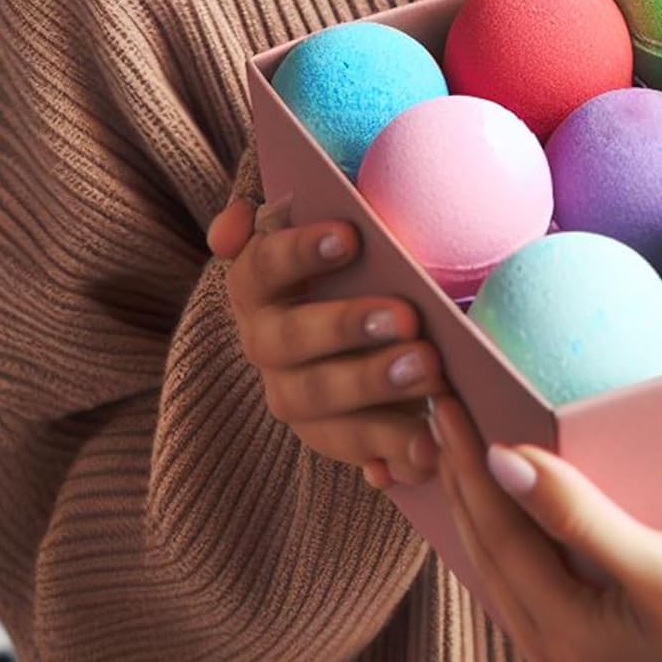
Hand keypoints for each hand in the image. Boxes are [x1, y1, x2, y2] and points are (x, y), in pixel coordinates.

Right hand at [207, 197, 445, 487]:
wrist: (357, 317)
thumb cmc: (343, 253)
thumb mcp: (313, 217)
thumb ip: (274, 211)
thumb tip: (230, 229)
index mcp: (255, 286)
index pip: (263, 266)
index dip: (301, 252)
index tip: (350, 234)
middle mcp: (265, 344)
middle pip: (291, 342)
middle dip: (347, 328)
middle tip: (406, 317)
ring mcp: (295, 395)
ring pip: (320, 403)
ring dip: (373, 388)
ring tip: (431, 371)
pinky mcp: (331, 435)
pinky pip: (356, 450)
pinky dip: (390, 450)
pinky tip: (428, 446)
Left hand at [427, 393, 661, 661]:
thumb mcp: (656, 565)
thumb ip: (576, 514)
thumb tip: (504, 462)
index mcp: (560, 628)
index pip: (496, 526)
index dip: (467, 461)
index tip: (448, 408)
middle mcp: (552, 654)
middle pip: (487, 552)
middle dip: (460, 483)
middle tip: (441, 420)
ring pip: (502, 574)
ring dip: (480, 515)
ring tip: (464, 462)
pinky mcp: (592, 661)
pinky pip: (528, 590)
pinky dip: (510, 545)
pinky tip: (518, 526)